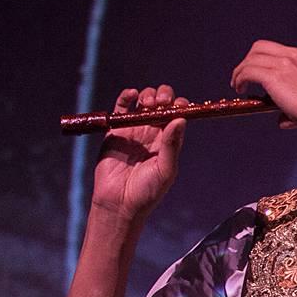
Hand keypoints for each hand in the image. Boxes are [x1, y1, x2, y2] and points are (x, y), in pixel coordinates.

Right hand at [90, 84, 187, 223]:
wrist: (119, 203)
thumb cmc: (147, 191)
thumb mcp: (165, 169)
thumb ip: (172, 145)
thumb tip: (181, 119)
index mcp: (169, 141)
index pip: (178, 115)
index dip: (180, 106)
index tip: (179, 105)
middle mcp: (153, 132)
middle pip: (162, 104)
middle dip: (164, 97)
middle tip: (161, 103)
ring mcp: (134, 129)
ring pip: (143, 102)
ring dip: (148, 95)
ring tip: (148, 103)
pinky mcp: (115, 130)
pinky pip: (121, 108)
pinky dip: (126, 96)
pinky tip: (132, 94)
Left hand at [229, 41, 296, 139]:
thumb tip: (282, 120)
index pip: (280, 50)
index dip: (265, 61)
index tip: (260, 74)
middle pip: (261, 47)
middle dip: (249, 60)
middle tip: (244, 76)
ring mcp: (286, 63)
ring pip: (251, 58)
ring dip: (241, 71)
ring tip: (237, 84)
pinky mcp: (275, 75)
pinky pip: (248, 71)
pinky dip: (240, 78)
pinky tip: (240, 88)